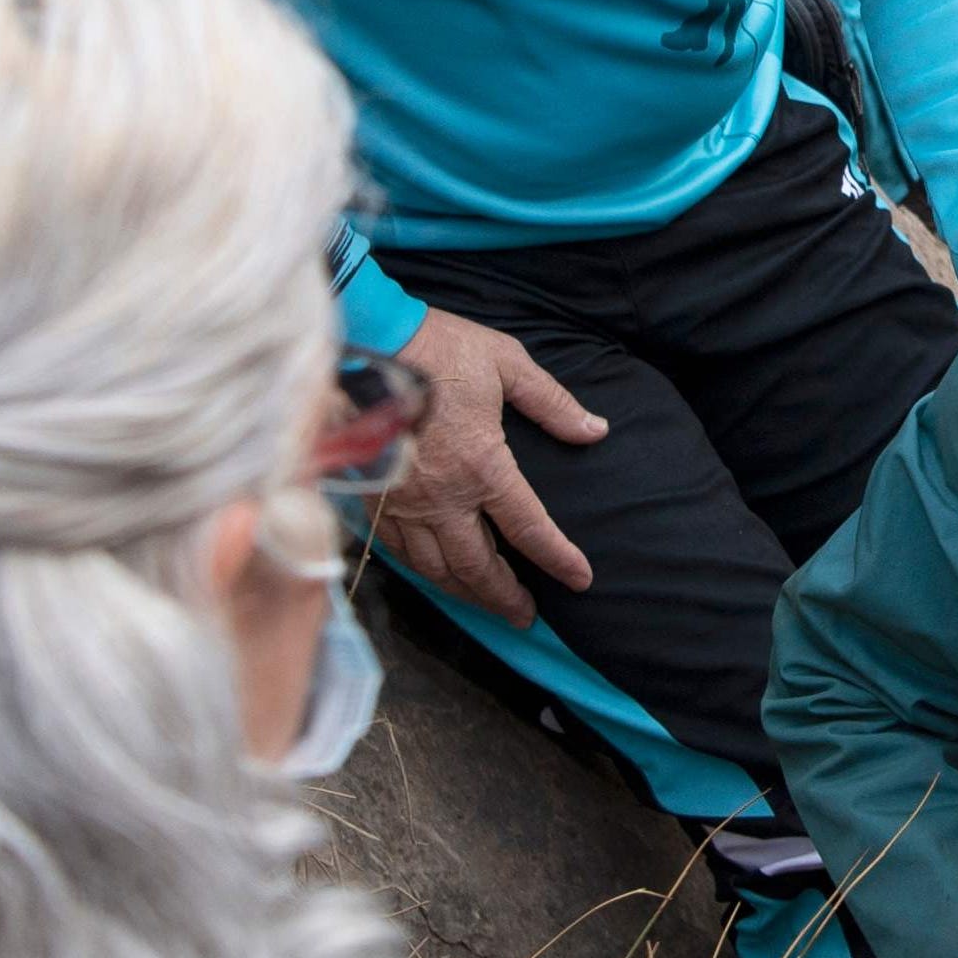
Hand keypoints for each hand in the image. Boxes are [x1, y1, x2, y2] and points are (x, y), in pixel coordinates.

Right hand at [371, 307, 605, 627]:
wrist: (363, 342)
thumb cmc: (436, 348)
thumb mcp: (507, 363)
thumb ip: (552, 402)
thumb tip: (595, 429)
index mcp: (483, 466)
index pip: (529, 529)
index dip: (558, 558)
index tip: (580, 580)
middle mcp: (443, 497)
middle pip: (478, 566)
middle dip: (505, 597)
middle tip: (526, 615)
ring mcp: (404, 504)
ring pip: (437, 568)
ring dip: (466, 593)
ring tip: (488, 604)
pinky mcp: (374, 499)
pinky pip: (400, 551)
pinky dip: (425, 571)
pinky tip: (437, 574)